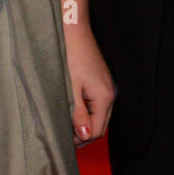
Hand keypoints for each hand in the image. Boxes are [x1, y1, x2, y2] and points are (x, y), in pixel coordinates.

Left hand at [63, 24, 115, 147]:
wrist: (73, 32)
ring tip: (65, 124)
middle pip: (100, 125)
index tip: (63, 142)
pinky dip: (85, 112)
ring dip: (83, 123)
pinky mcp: (101, 82)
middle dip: (83, 134)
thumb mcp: (71, 89)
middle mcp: (110, 94)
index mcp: (105, 97)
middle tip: (63, 136)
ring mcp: (107, 88)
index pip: (98, 131)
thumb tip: (85, 136)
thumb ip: (78, 114)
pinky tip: (72, 110)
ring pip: (98, 116)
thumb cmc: (70, 56)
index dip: (81, 140)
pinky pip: (96, 105)